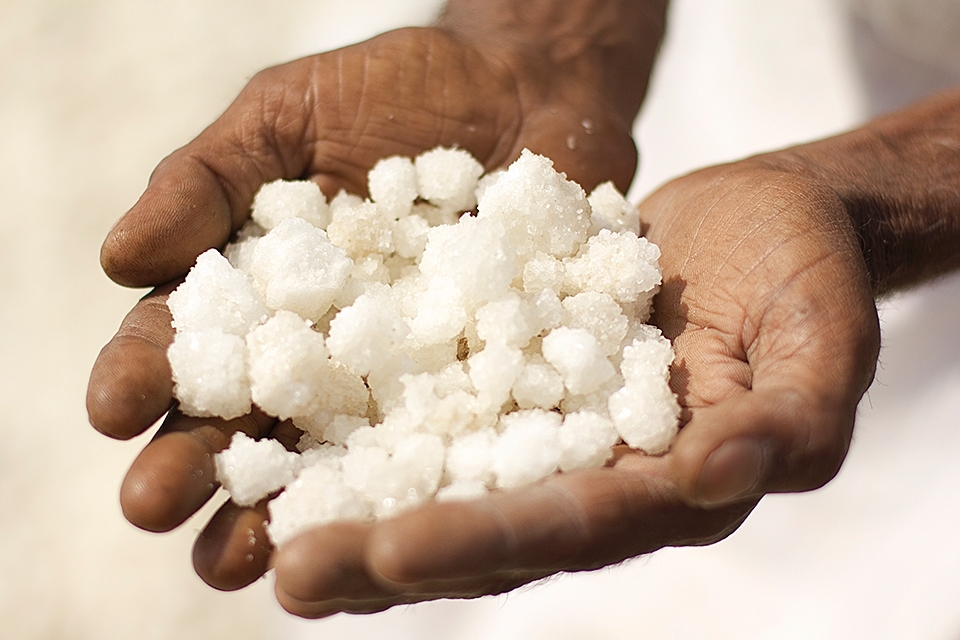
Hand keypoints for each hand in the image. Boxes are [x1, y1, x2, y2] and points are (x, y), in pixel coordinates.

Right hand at [86, 16, 649, 600]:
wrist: (526, 89)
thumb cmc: (396, 91)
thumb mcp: (287, 113)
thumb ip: (206, 180)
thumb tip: (119, 263)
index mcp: (261, 295)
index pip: (190, 345)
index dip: (146, 376)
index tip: (114, 409)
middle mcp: (323, 354)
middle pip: (249, 422)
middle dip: (198, 466)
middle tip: (154, 507)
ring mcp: (401, 379)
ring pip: (333, 459)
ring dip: (285, 509)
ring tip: (238, 558)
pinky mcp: (483, 388)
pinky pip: (444, 447)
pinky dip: (409, 490)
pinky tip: (379, 530)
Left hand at [255, 159, 880, 616]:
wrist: (760, 216)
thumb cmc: (803, 273)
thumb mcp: (820, 341)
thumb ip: (792, 420)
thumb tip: (718, 475)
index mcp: (666, 487)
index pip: (570, 529)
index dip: (485, 543)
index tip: (391, 553)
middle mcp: (594, 474)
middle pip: (488, 528)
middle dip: (390, 553)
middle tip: (290, 575)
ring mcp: (548, 428)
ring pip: (446, 480)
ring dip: (360, 507)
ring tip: (265, 530)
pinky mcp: (513, 372)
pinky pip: (439, 403)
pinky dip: (374, 423)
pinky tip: (300, 431)